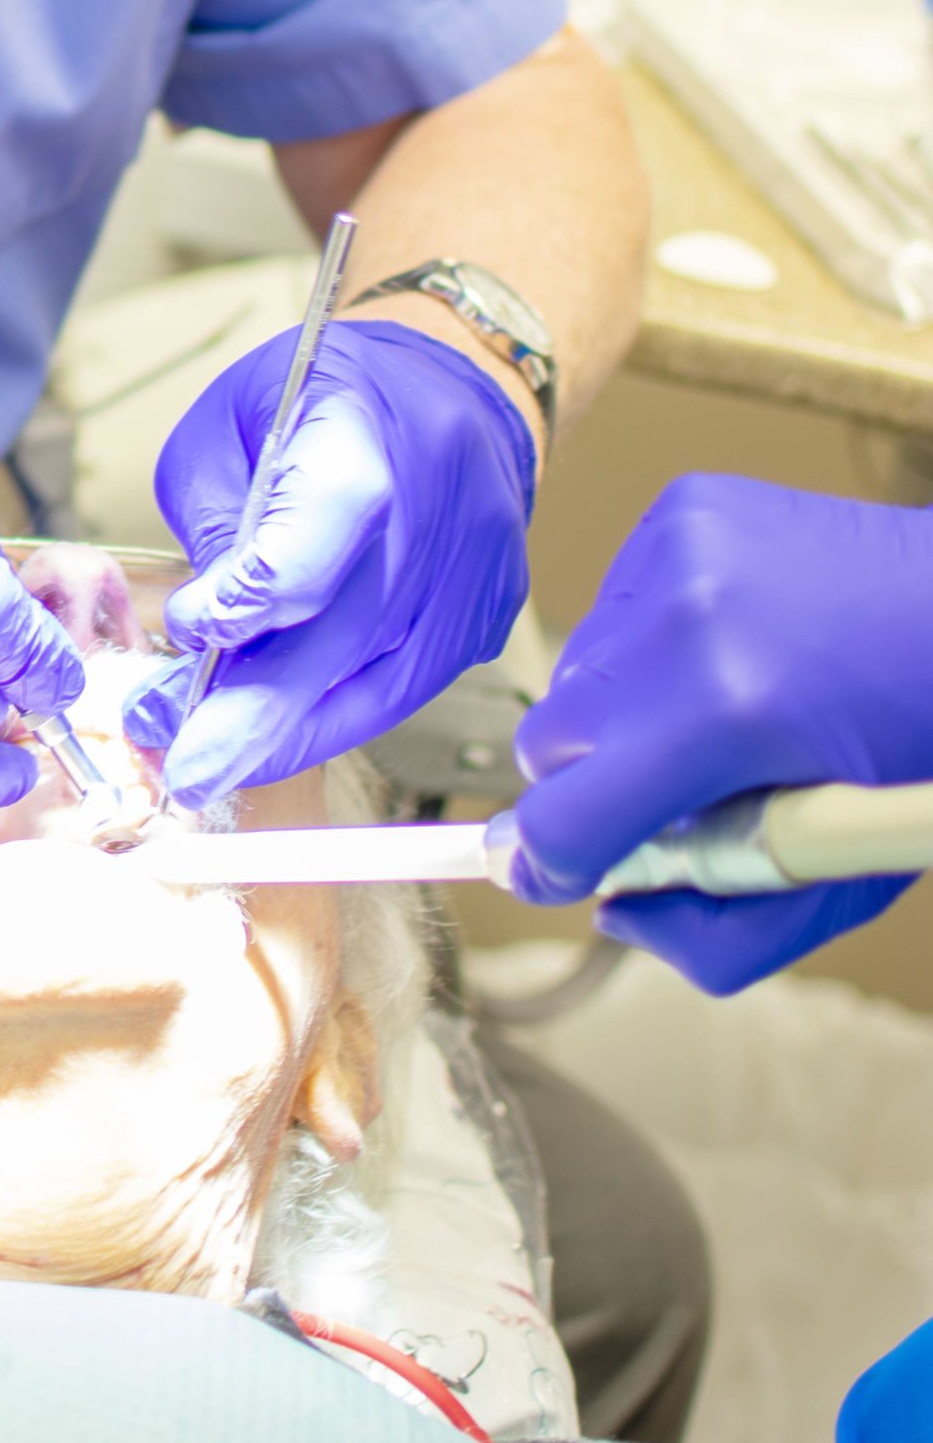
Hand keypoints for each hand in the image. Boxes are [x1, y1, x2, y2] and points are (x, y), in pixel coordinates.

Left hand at [123, 320, 534, 803]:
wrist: (451, 382)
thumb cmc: (320, 393)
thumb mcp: (228, 422)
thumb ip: (214, 523)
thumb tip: (205, 636)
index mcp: (360, 437)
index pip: (308, 544)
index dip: (244, 604)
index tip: (189, 629)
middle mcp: (435, 509)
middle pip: (344, 638)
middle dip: (255, 718)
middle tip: (187, 770)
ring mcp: (475, 570)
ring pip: (380, 685)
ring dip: (291, 735)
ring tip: (217, 767)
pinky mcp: (489, 613)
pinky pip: (407, 685)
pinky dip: (340, 714)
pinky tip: (282, 732)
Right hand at [510, 476, 932, 992]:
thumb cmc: (921, 744)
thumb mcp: (843, 876)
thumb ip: (722, 933)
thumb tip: (617, 909)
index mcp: (728, 714)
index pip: (564, 818)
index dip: (551, 864)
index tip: (550, 874)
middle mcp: (686, 619)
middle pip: (547, 742)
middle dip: (596, 782)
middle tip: (675, 791)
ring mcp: (678, 551)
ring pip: (573, 670)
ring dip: (621, 709)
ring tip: (718, 709)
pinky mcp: (680, 509)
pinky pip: (610, 604)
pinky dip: (646, 642)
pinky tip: (725, 644)